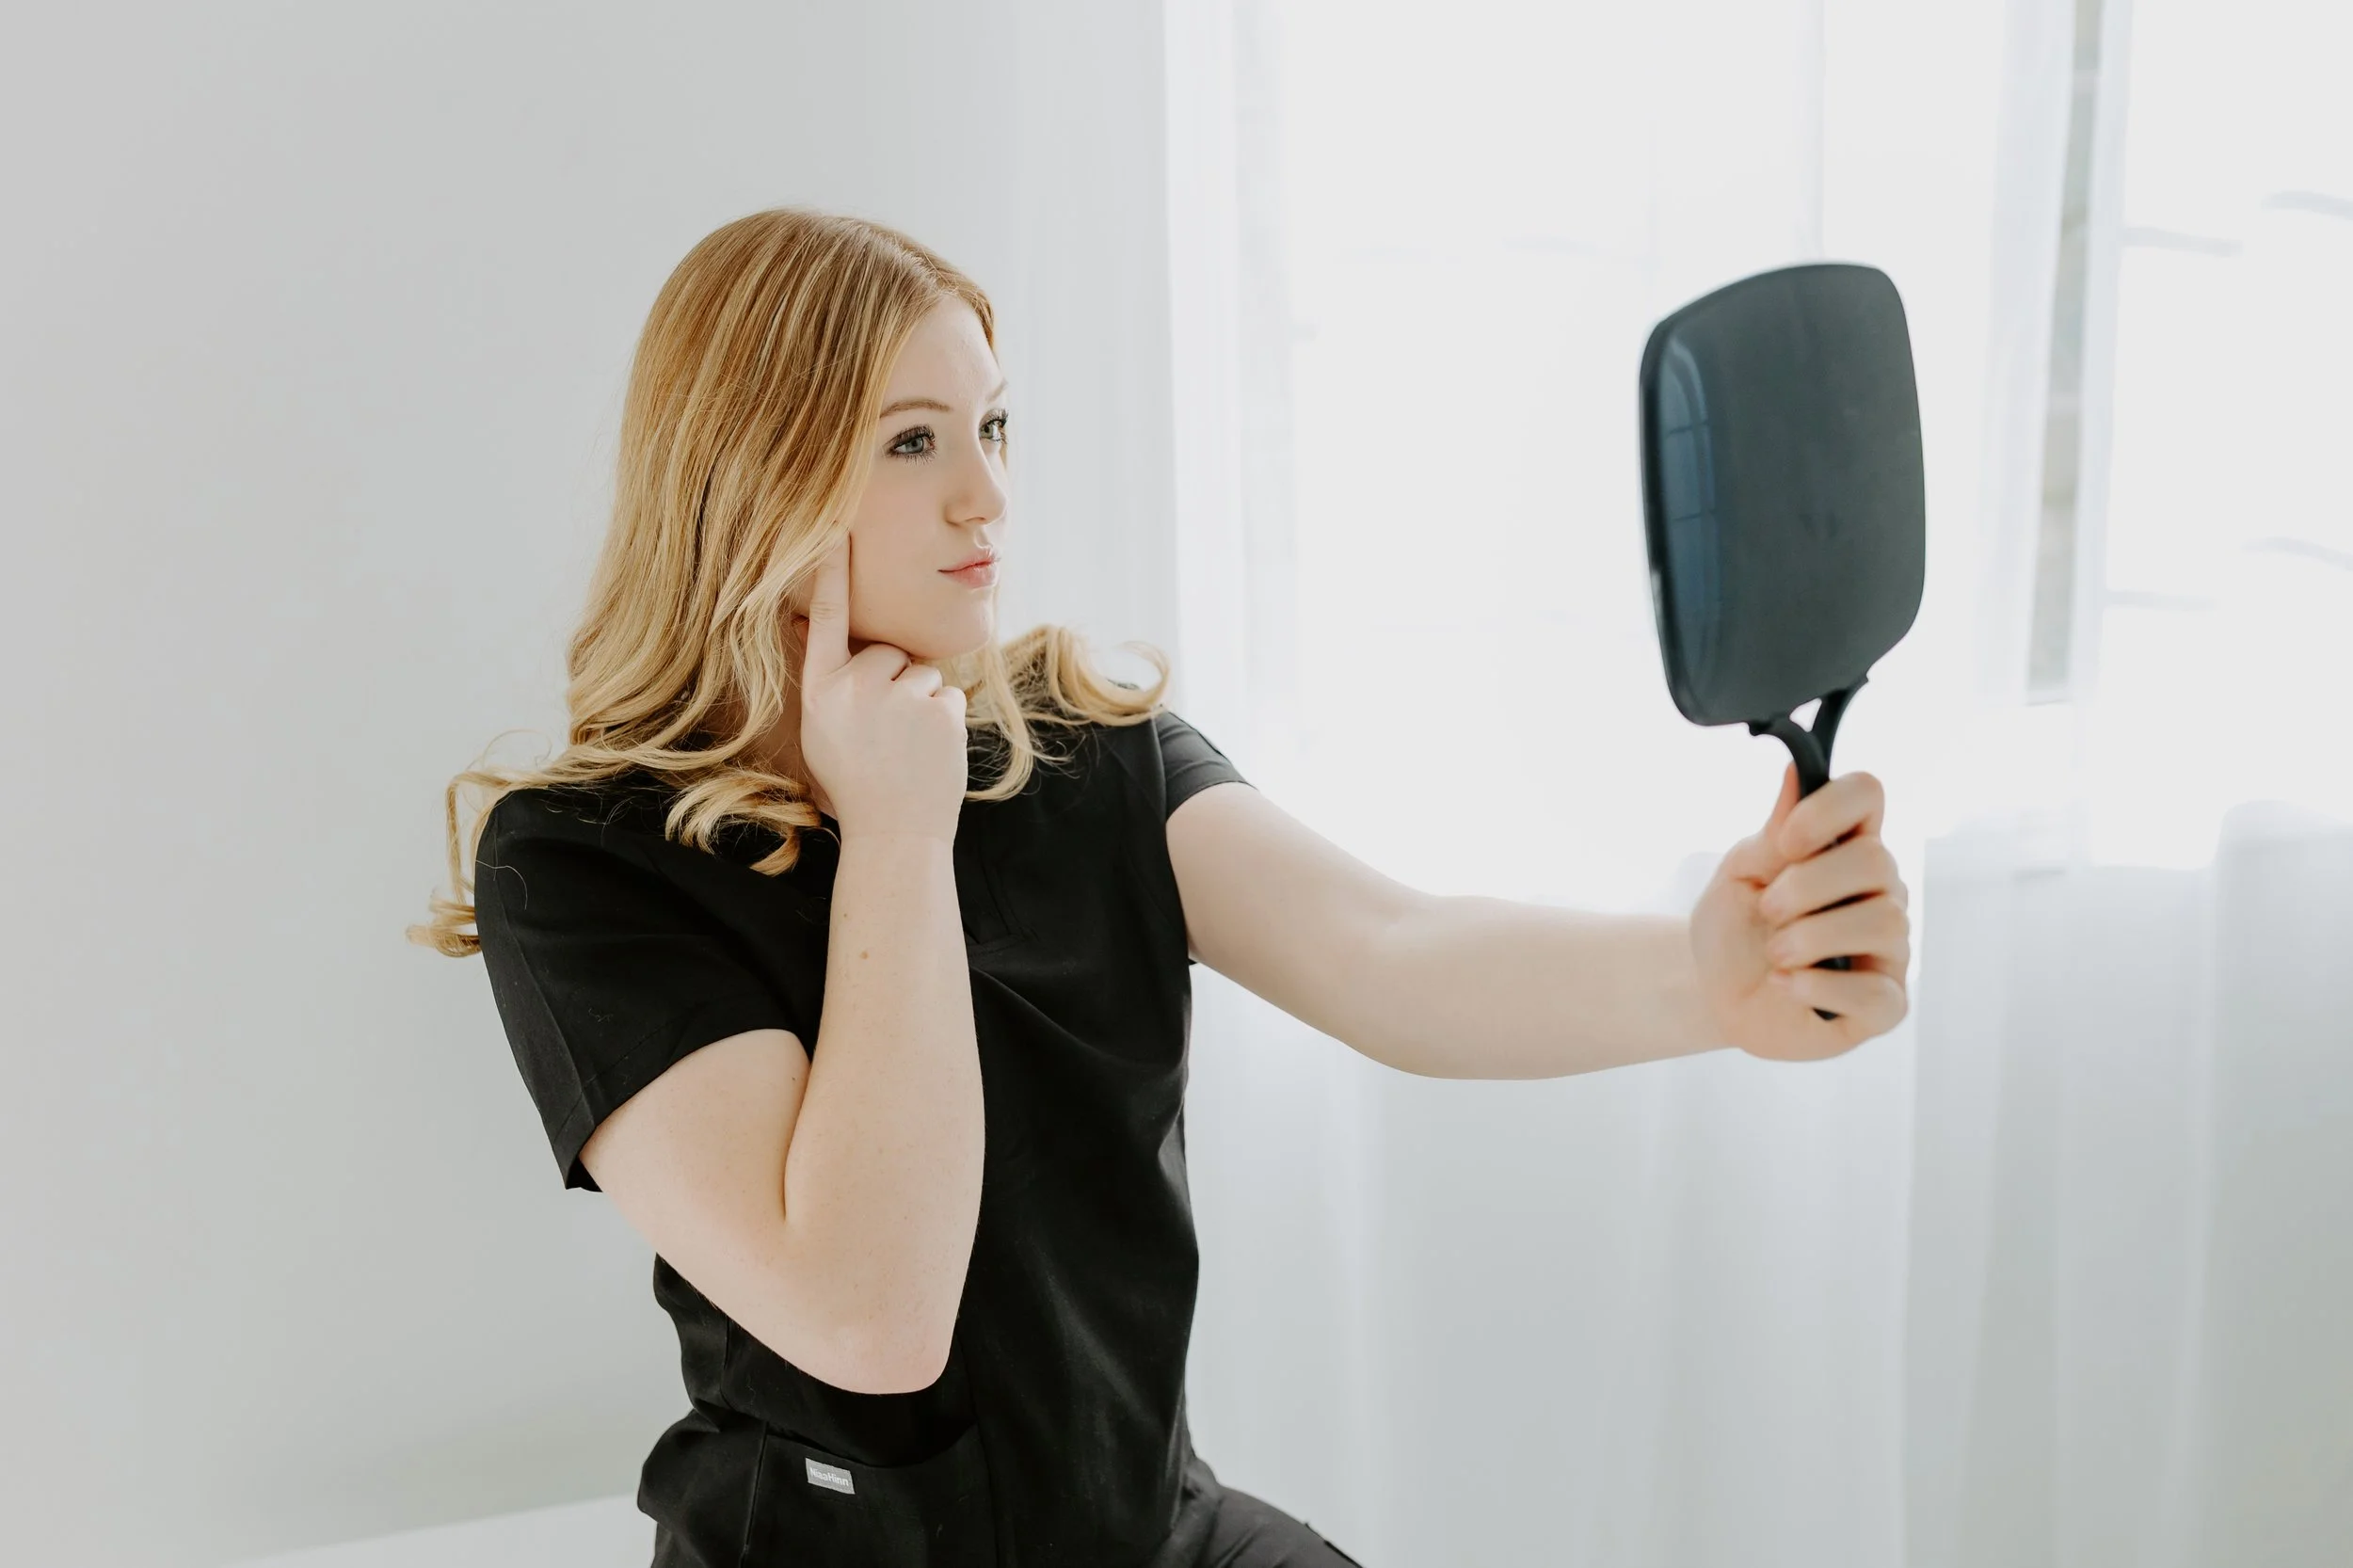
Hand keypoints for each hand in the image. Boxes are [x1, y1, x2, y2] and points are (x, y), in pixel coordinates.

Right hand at [791, 533, 968, 844]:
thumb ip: (828, 679)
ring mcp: (899, 700)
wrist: (894, 834)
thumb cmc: (856, 779)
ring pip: (923, 673)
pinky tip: (930, 752)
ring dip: (922, 704)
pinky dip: (945, 720)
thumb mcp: (824, 728)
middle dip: (895, 682)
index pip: (827, 619)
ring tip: (906, 747)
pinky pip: (949, 695)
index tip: (836, 526)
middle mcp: (855, 688)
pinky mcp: (939, 711)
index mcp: (820, 692)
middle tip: (886, 733)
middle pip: (889, 651)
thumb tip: (813, 623)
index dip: (832, 571)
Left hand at [1689, 763, 1911, 1061]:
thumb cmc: (1735, 928)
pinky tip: (1785, 984)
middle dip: (1805, 887)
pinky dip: (1819, 986)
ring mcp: (1888, 949)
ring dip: (1811, 937)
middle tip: (1767, 910)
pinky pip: (1876, 992)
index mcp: (1844, 848)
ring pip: (1884, 921)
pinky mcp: (1884, 1005)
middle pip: (1875, 860)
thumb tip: (1796, 772)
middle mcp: (1879, 892)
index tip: (1786, 841)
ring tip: (1775, 954)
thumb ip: (1773, 832)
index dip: (1829, 809)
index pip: (1867, 794)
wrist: (1714, 993)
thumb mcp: (1740, 874)